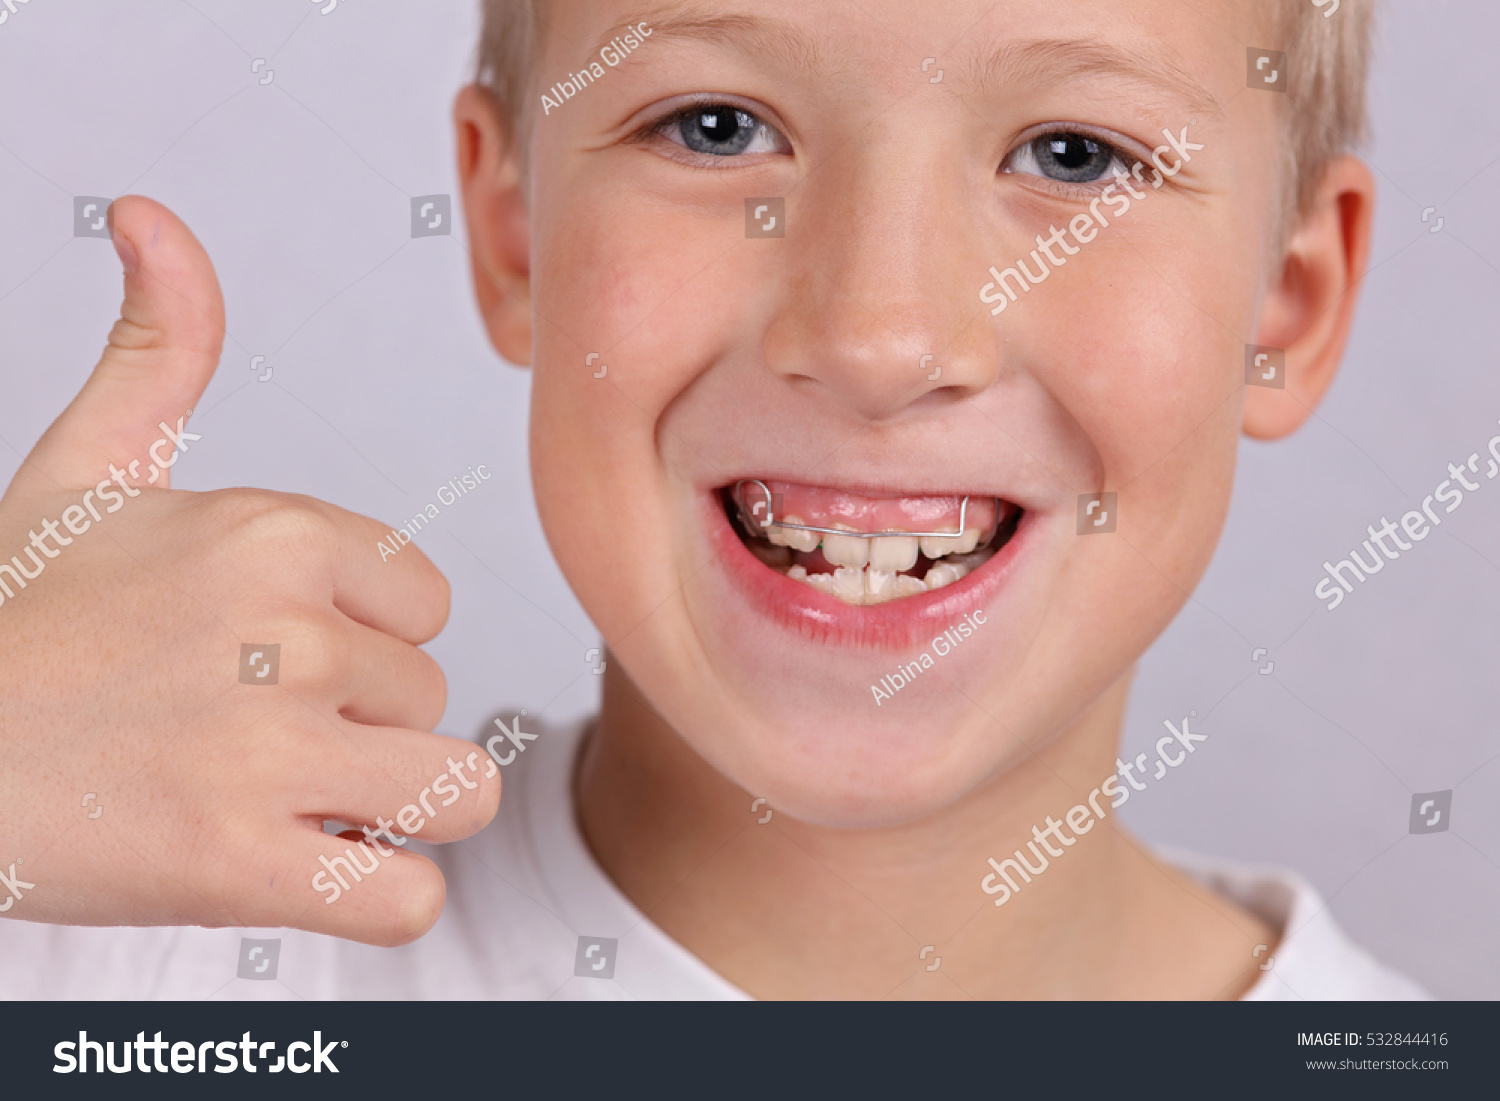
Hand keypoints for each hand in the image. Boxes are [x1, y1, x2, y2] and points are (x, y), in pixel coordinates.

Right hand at [0, 196, 498, 945]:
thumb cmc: (21, 624)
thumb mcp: (87, 467)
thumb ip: (158, 347)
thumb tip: (151, 216)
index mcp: (278, 534)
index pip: (428, 606)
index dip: (363, 644)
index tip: (272, 655)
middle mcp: (284, 632)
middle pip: (432, 700)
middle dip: (357, 728)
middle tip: (244, 732)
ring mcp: (265, 752)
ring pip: (452, 789)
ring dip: (381, 808)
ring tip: (288, 801)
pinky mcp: (243, 866)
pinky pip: (407, 897)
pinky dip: (373, 898)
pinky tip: (298, 868)